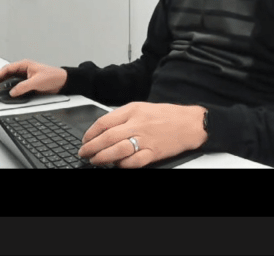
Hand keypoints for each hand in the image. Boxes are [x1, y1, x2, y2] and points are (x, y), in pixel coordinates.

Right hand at [0, 59, 67, 97]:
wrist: (63, 82)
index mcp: (24, 65)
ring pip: (9, 78)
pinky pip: (14, 84)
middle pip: (5, 73)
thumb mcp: (37, 82)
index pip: (7, 69)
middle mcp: (23, 69)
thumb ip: (23, 87)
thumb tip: (12, 92)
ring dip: (0, 82)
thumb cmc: (53, 76)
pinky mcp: (27, 83)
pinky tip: (3, 90)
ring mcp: (25, 76)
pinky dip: (8, 87)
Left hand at [77, 102, 207, 167]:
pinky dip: (123, 165)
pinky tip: (117, 165)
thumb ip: (121, 116)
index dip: (90, 133)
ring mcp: (146, 139)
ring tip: (95, 160)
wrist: (190, 123)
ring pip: (118, 150)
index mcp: (132, 111)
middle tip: (84, 153)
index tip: (85, 140)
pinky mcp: (154, 152)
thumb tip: (102, 128)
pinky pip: (134, 162)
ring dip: (103, 157)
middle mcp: (137, 124)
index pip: (104, 122)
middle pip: (108, 137)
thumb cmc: (165, 115)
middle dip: (92, 147)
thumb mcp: (140, 107)